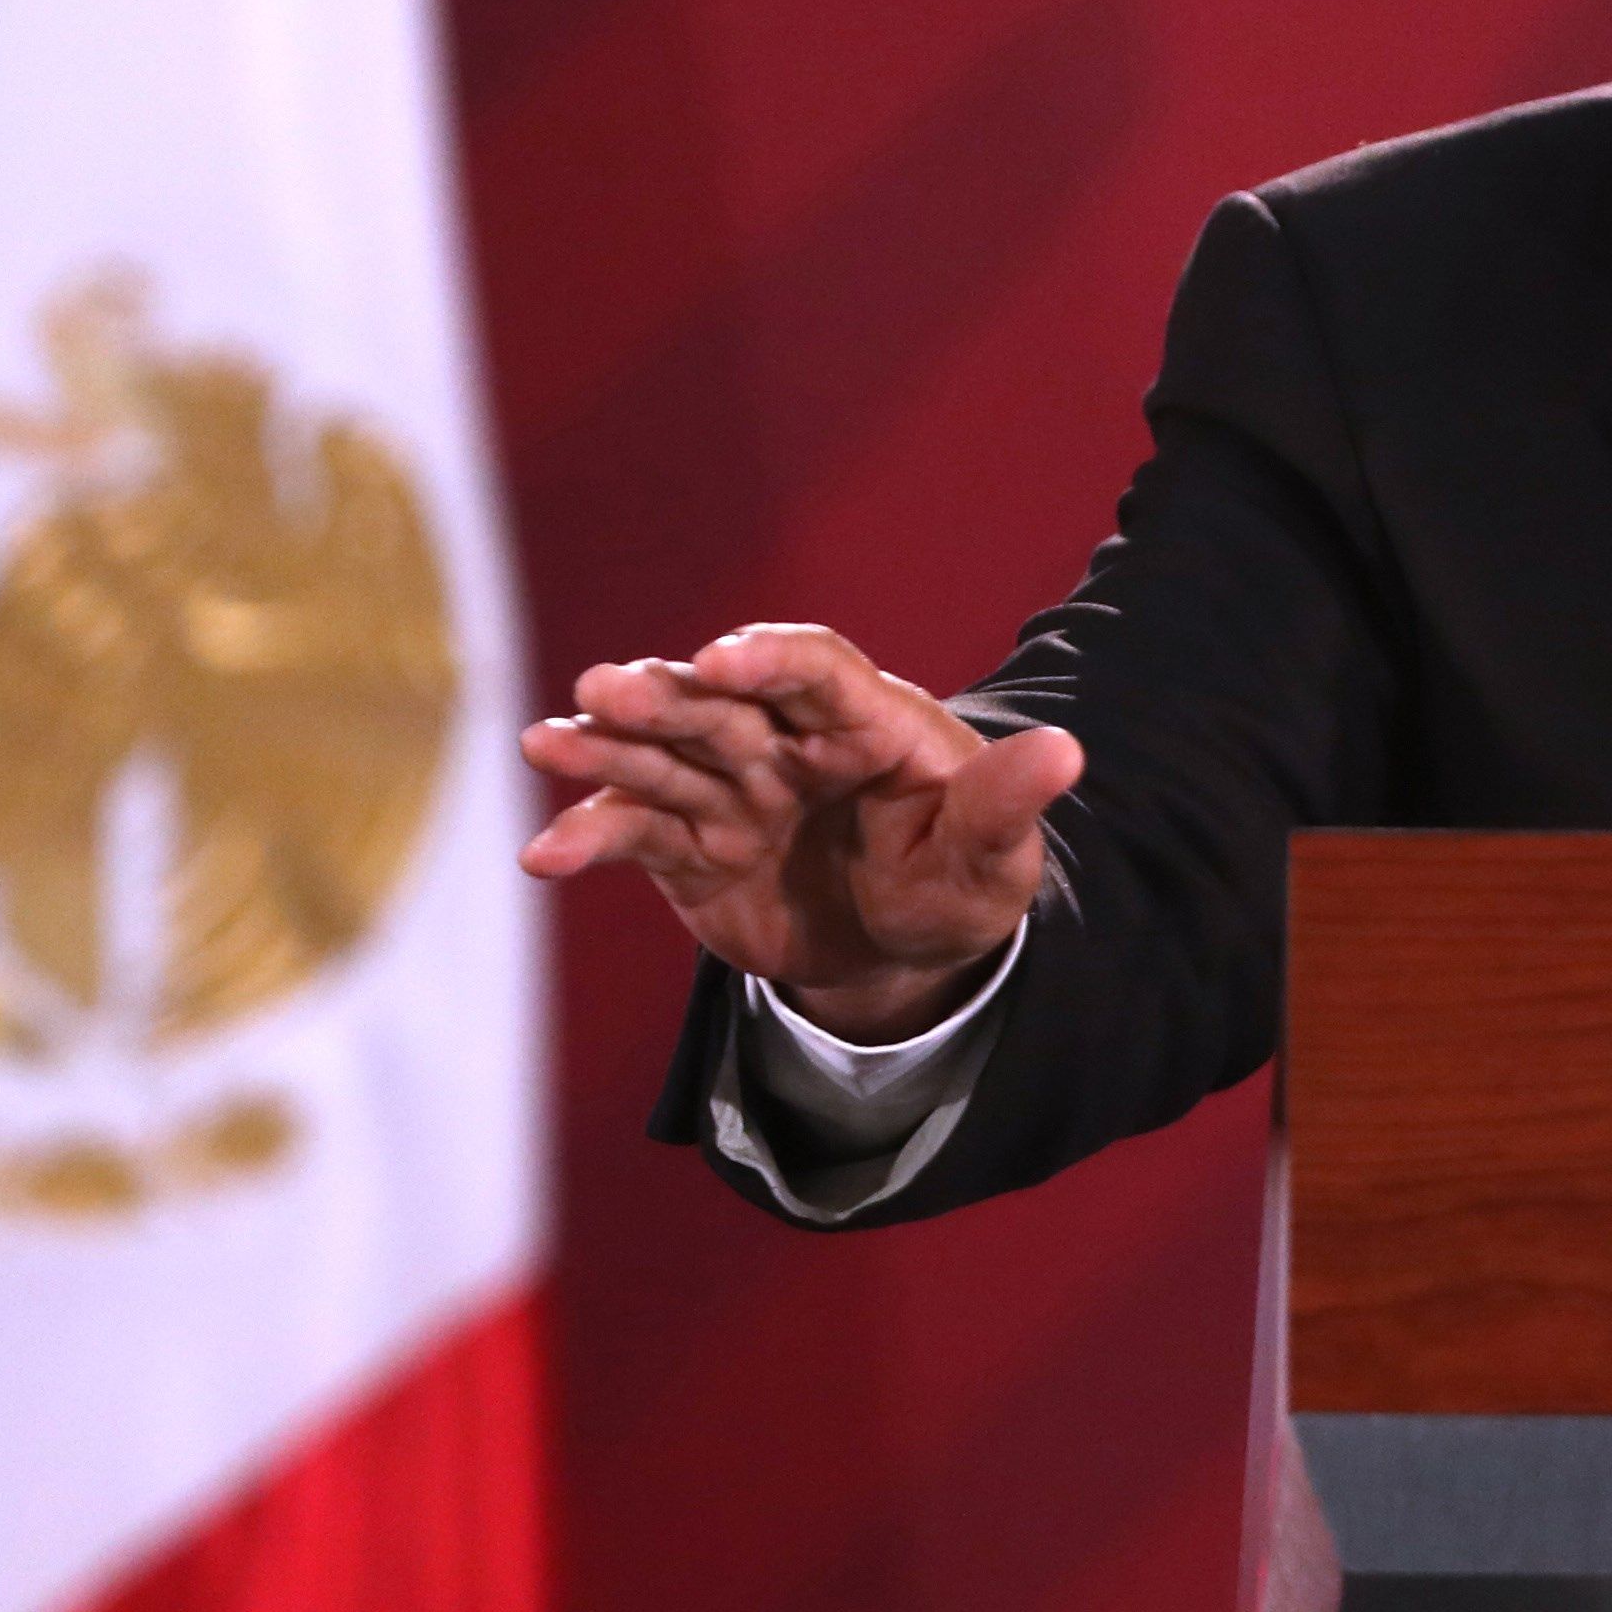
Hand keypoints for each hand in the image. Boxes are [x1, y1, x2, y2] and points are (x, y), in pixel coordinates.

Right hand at [517, 623, 1081, 1040]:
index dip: (771, 660)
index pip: (818, 670)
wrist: (902, 951)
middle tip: (603, 688)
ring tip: (547, 742)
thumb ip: (1006, 806)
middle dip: (664, 695)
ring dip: (606, 748)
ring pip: (662, 757)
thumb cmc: (959, 881)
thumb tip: (1066, 753)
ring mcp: (732, 790)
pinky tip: (544, 858)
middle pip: (721, 704)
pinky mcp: (689, 846)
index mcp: (868, 721)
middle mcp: (788, 741)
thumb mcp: (993, 859)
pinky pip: (635, 834)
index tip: (724, 660)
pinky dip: (590, 839)